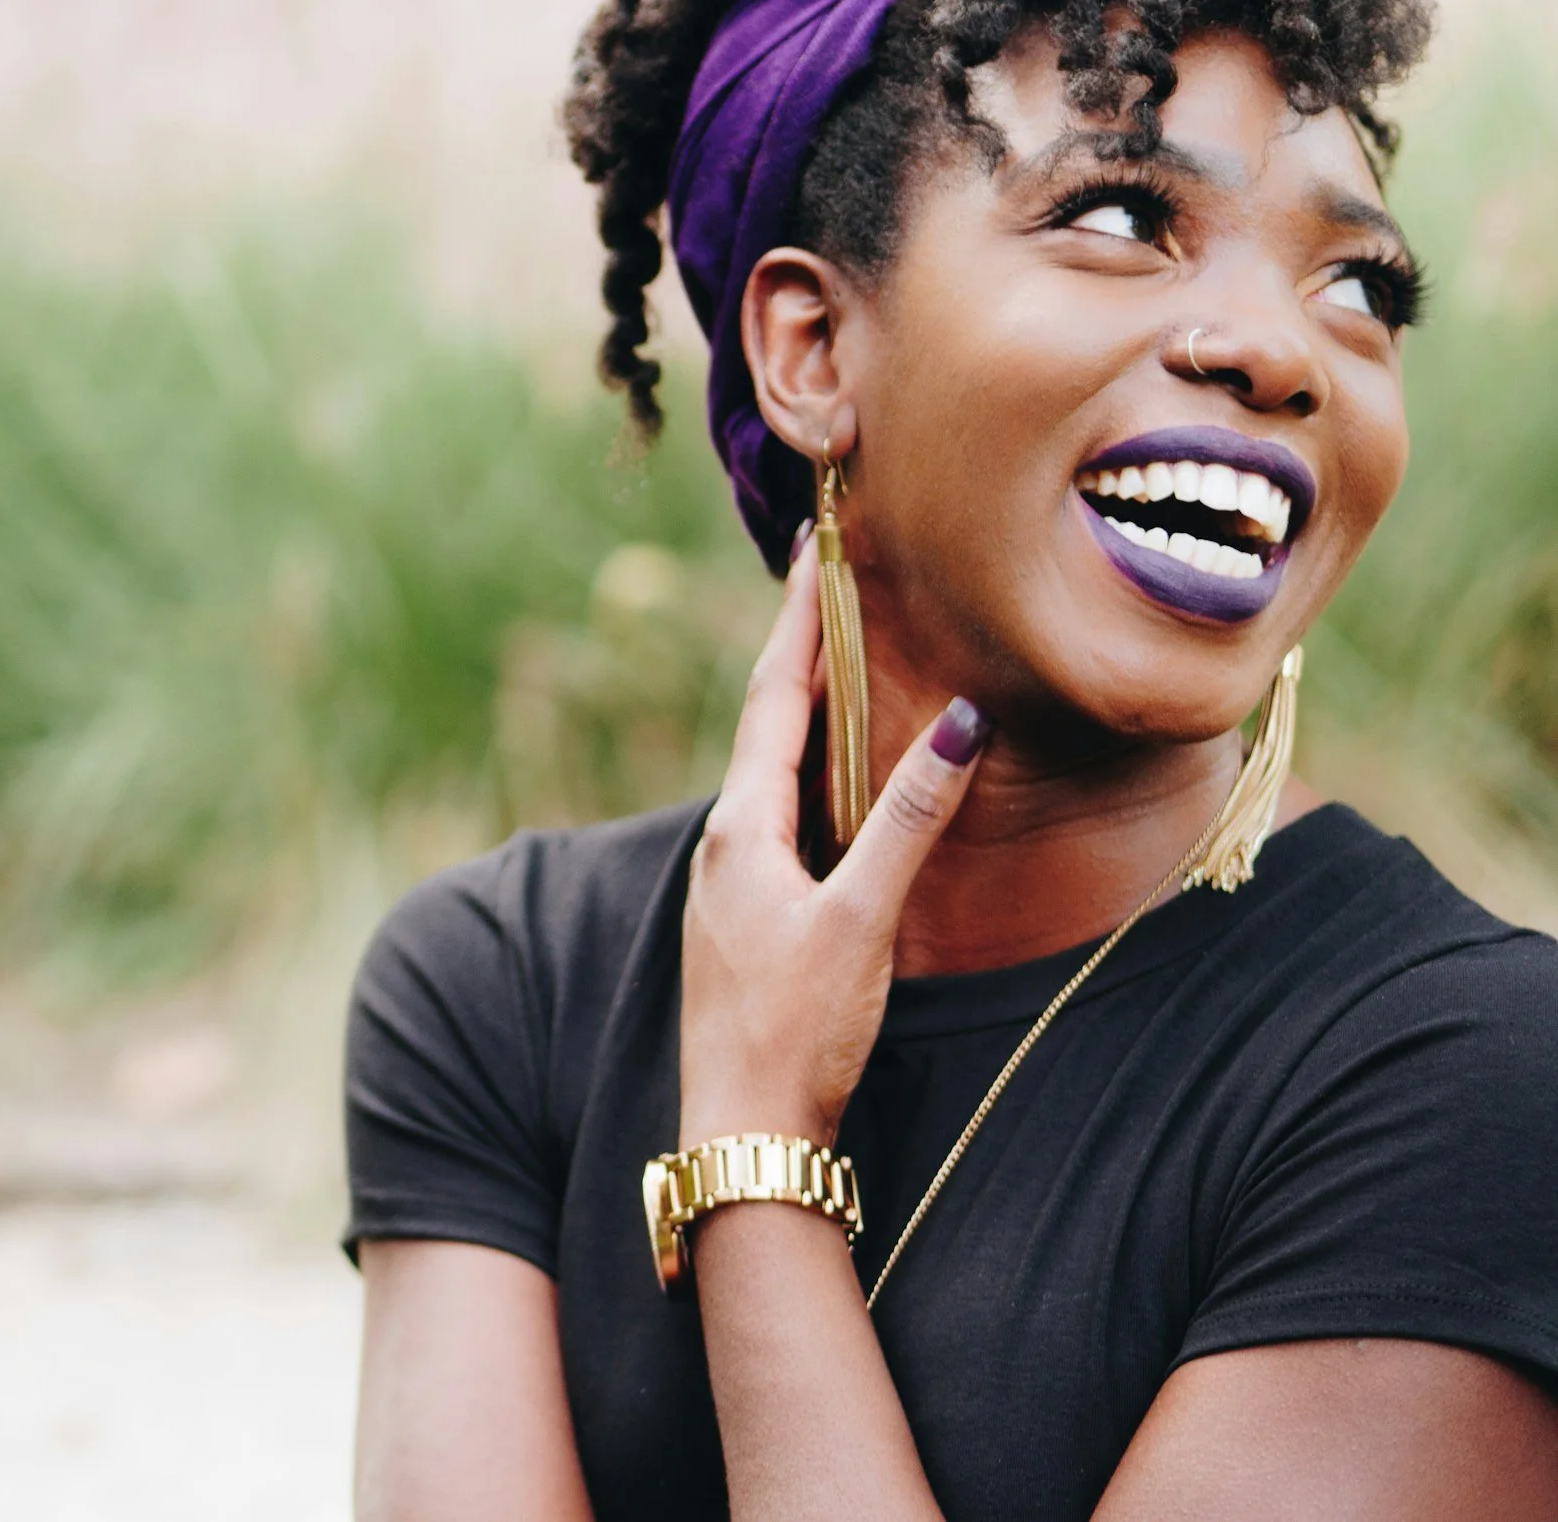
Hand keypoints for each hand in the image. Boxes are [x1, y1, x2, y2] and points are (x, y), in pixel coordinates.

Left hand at [679, 532, 991, 1150]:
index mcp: (741, 829)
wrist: (743, 1131)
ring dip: (804, 709)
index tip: (813, 552)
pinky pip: (779, 814)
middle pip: (767, 722)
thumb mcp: (861, 919)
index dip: (798, 623)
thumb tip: (957, 723)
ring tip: (835, 655)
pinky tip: (831, 778)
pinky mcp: (749, 916)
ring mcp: (732, 881)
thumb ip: (909, 822)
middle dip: (800, 649)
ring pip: (771, 770)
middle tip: (826, 579)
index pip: (773, 697)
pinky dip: (809, 770)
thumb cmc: (797, 1030)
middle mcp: (725, 842)